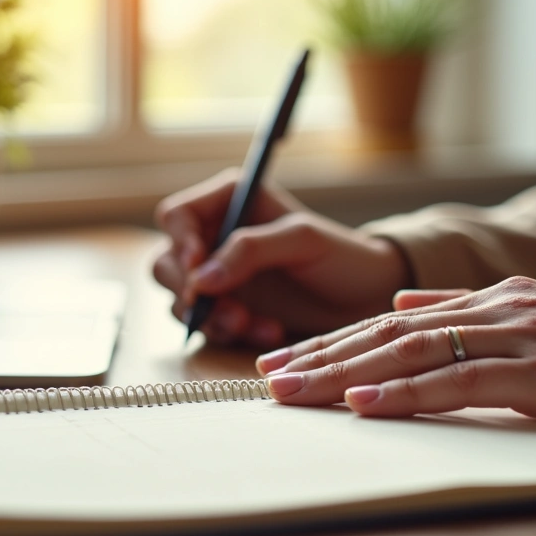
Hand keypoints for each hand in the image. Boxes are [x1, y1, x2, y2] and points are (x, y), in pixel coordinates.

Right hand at [153, 169, 412, 346]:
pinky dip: (228, 333)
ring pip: (180, 299)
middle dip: (192, 291)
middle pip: (167, 262)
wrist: (367, 297)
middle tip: (229, 310)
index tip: (199, 267)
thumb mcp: (301, 240)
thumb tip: (201, 279)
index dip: (180, 242)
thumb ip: (249, 250)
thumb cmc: (342, 256)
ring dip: (211, 318)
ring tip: (253, 326)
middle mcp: (215, 236)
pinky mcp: (227, 309)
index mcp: (230, 201)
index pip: (177, 216)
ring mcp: (219, 276)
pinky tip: (267, 333)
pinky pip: (205, 325)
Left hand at [257, 277, 535, 440]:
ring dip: (344, 373)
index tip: (287, 360)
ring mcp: (518, 336)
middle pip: (387, 332)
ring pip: (412, 352)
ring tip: (293, 391)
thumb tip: (405, 307)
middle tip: (266, 378)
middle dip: (321, 356)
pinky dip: (407, 393)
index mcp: (493, 299)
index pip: (395, 320)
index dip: (334, 340)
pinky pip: (461, 381)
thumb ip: (469, 313)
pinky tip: (364, 402)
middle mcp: (496, 309)